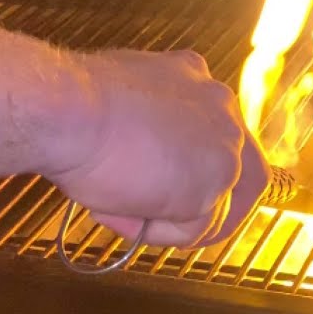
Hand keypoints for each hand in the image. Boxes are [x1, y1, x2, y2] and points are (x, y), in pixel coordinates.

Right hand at [45, 49, 268, 247]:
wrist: (67, 110)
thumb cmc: (75, 105)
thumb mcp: (121, 103)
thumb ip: (147, 126)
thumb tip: (142, 160)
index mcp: (195, 80)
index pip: (220, 133)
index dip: (201, 170)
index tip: (176, 190)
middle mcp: (221, 107)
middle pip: (245, 173)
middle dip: (213, 208)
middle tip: (174, 225)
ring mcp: (225, 146)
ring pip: (215, 206)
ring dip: (168, 220)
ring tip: (119, 209)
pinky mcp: (215, 183)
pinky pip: (193, 230)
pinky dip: (157, 233)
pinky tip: (121, 213)